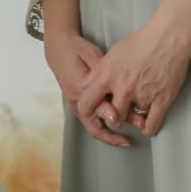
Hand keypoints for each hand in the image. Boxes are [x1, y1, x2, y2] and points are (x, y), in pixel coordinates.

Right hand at [44, 30, 130, 150]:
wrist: (60, 50)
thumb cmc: (77, 50)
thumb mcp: (92, 57)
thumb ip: (103, 75)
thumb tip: (115, 92)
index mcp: (79, 88)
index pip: (98, 107)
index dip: (113, 114)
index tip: (125, 120)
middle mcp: (77, 101)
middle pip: (95, 126)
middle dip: (113, 135)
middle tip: (130, 138)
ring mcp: (78, 106)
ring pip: (94, 128)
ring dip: (111, 136)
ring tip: (126, 141)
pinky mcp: (81, 107)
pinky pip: (93, 123)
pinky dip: (106, 130)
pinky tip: (119, 132)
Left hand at [75, 20, 190, 140]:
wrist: (170, 36)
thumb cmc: (142, 41)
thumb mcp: (113, 53)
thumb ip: (100, 72)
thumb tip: (89, 85)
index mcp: (108, 76)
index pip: (87, 103)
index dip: (87, 110)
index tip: (92, 111)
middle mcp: (124, 88)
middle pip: (111, 118)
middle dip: (114, 119)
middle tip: (118, 114)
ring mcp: (143, 95)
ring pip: (132, 120)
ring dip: (134, 118)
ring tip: (136, 112)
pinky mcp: (162, 100)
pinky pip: (151, 125)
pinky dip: (148, 129)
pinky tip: (146, 126)